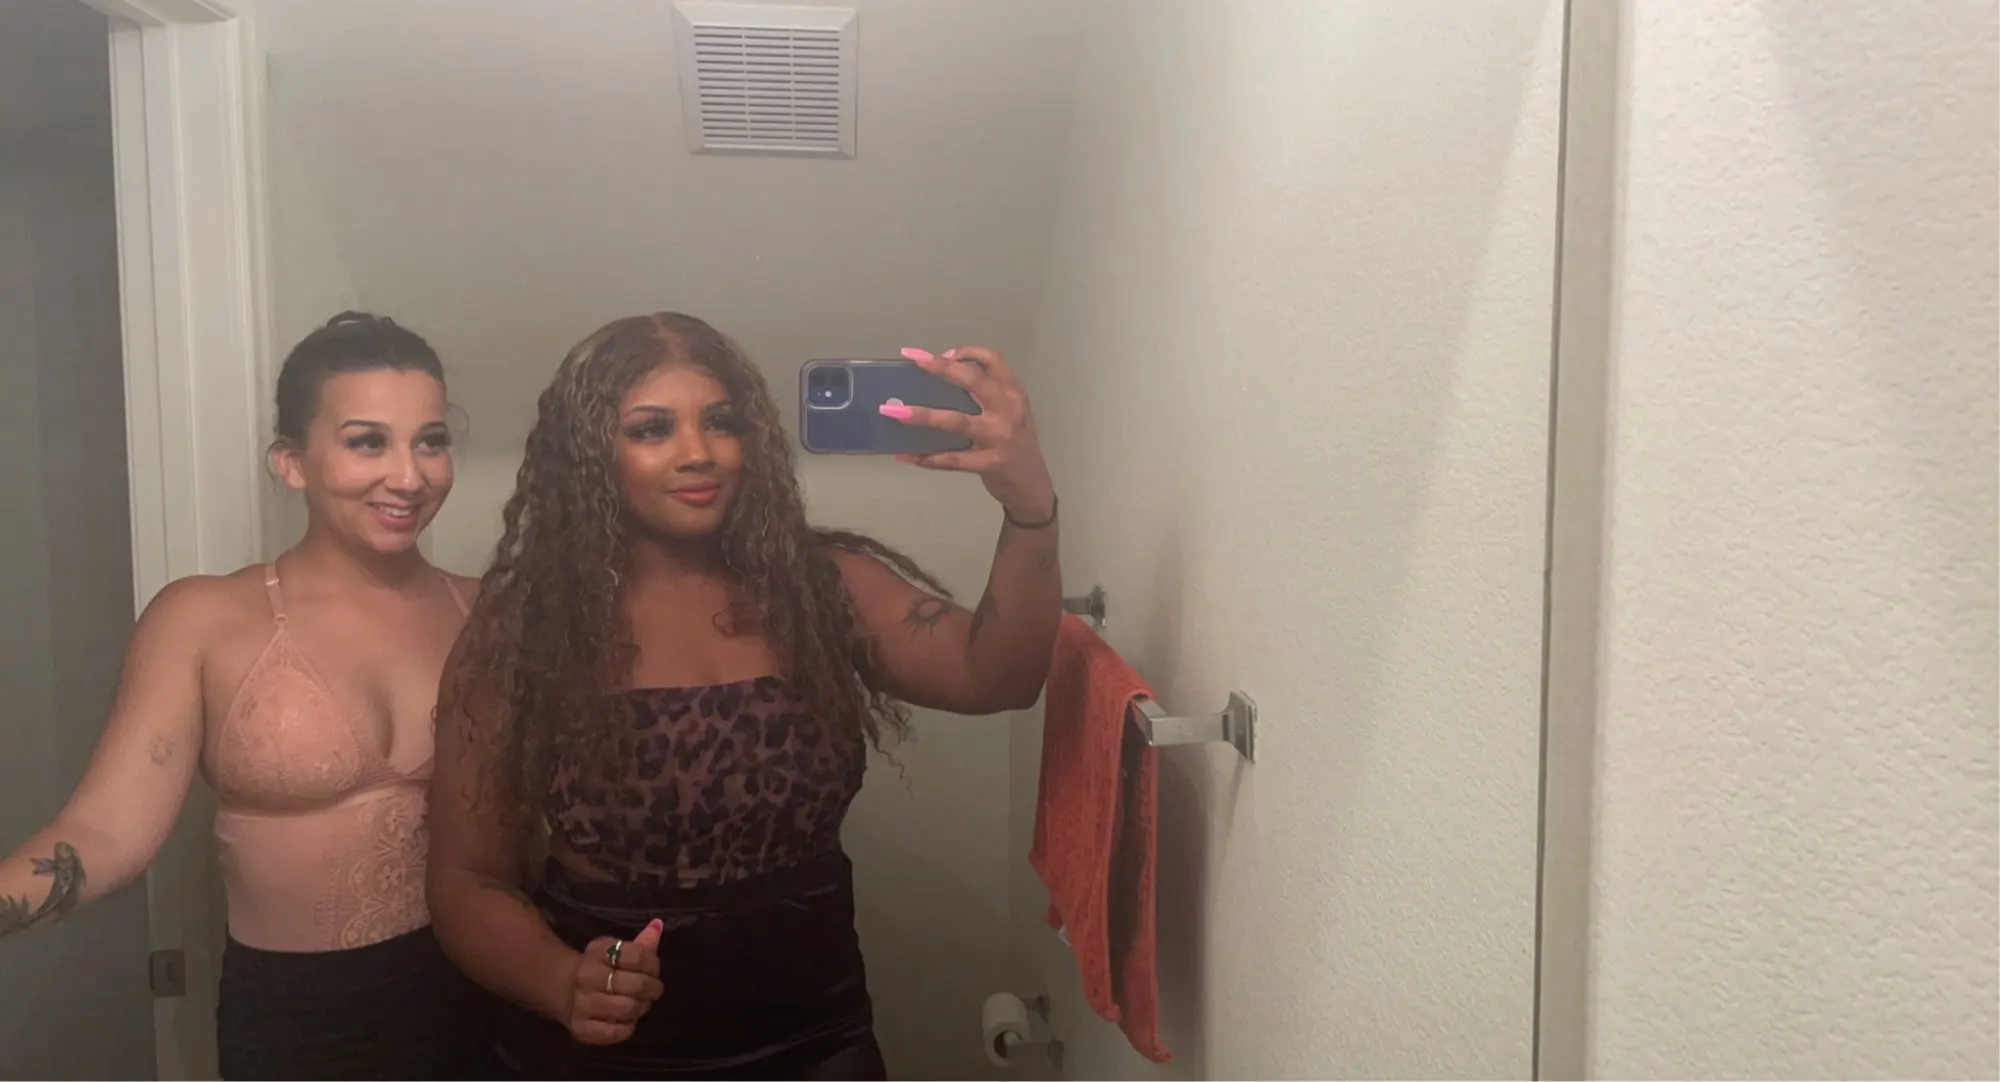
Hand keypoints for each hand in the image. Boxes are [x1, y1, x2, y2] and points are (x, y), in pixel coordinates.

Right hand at [564, 918, 664, 1044]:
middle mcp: (587, 976)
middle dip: (652, 989)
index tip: (653, 971)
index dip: (653, 965)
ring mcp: (582, 1003)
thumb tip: (658, 925)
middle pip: (636, 984)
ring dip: (641, 1008)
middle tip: (653, 991)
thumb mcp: (616, 950)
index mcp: (598, 951)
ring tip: (640, 1004)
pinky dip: (627, 1027)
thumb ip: (640, 943)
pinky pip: (615, 1032)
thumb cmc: (599, 968)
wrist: (563, 988)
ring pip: (628, 1008)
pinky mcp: (581, 1028)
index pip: (638, 956)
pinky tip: (626, 1020)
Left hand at [885, 346, 1055, 521]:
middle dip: (941, 368)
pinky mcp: (987, 464)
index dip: (967, 352)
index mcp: (1013, 395)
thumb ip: (988, 396)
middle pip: (972, 380)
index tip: (943, 353)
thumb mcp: (1011, 413)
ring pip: (955, 421)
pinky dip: (925, 457)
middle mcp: (1008, 411)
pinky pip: (950, 459)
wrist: (1032, 485)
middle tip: (914, 360)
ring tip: (894, 412)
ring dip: (922, 415)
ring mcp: (998, 438)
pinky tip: (904, 455)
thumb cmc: (1016, 444)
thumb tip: (942, 379)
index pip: (993, 360)